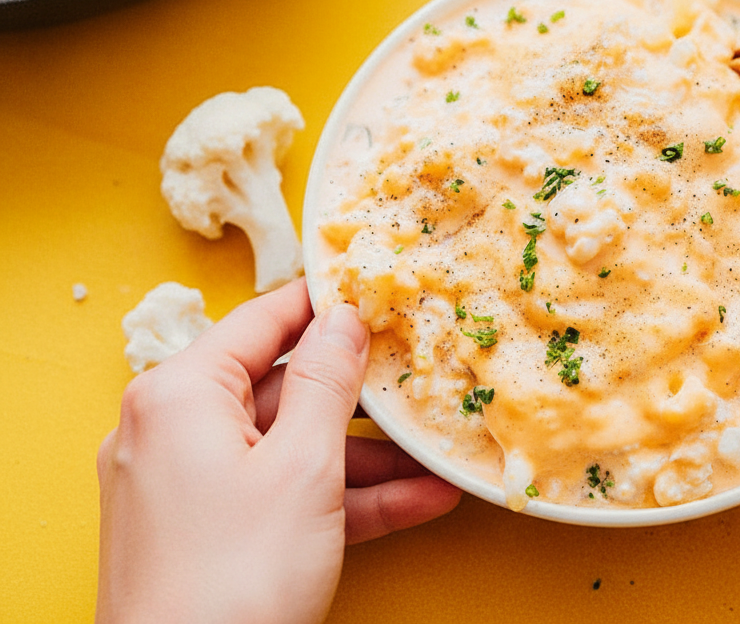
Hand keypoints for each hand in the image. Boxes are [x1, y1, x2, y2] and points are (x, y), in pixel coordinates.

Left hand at [96, 279, 460, 623]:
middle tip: (422, 381)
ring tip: (437, 459)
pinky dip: (341, 499)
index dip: (327, 303)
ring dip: (367, 460)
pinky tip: (416, 502)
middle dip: (362, 399)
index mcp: (179, 394)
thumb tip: (344, 317)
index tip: (381, 289)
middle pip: (283, 389)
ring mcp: (188, 486)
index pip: (263, 320)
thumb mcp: (302, 467)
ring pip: (291, 449)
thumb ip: (329, 382)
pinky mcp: (207, 533)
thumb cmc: (232, 577)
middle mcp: (173, 430)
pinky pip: (281, 496)